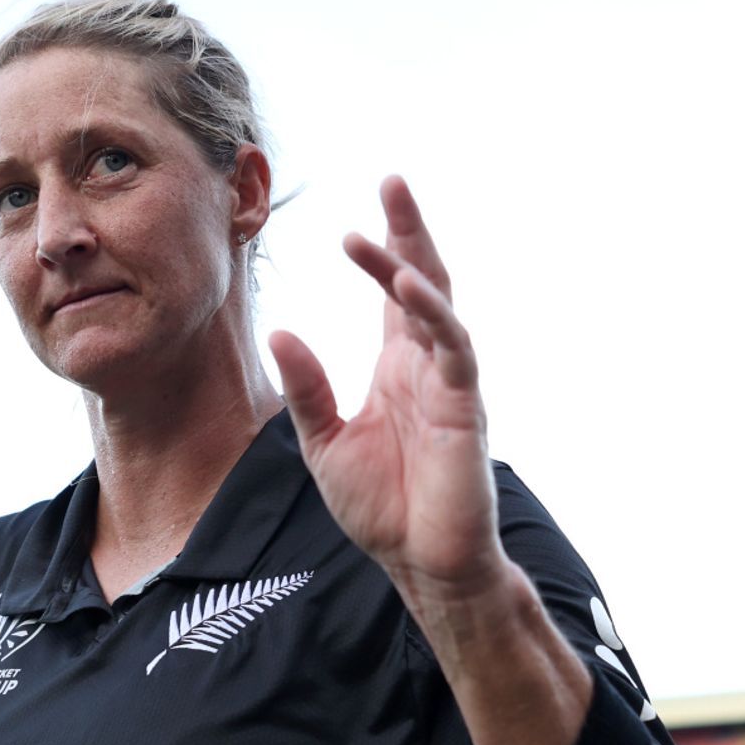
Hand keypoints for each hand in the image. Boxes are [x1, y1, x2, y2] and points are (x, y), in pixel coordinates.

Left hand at [268, 175, 502, 600]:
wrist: (420, 562)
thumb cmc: (381, 507)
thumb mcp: (323, 442)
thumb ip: (307, 387)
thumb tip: (279, 331)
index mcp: (398, 368)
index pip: (393, 295)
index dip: (383, 252)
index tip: (357, 217)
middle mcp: (427, 366)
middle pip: (424, 281)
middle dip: (410, 232)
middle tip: (392, 182)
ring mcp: (450, 383)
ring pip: (439, 307)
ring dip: (414, 265)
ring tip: (386, 230)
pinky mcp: (464, 407)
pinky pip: (453, 349)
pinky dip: (433, 315)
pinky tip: (408, 288)